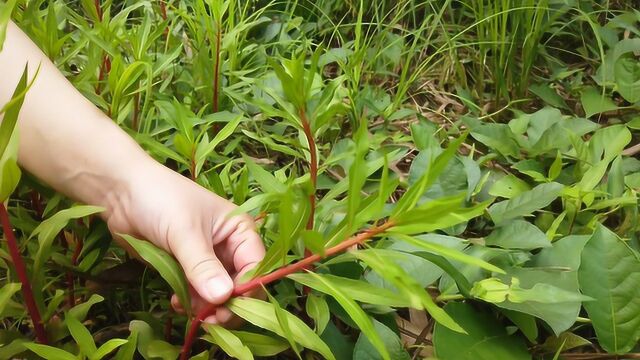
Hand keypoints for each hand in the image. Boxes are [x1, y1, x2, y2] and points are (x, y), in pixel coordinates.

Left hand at [104, 161, 264, 324]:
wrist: (121, 191)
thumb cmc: (161, 200)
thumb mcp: (184, 233)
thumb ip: (203, 266)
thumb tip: (223, 297)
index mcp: (239, 229)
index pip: (255, 266)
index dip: (246, 290)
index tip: (227, 309)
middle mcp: (228, 244)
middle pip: (240, 283)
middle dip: (227, 303)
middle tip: (209, 320)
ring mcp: (208, 257)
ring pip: (218, 291)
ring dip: (206, 306)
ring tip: (188, 312)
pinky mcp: (186, 266)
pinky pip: (197, 291)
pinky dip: (191, 301)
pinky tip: (176, 303)